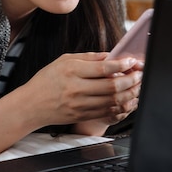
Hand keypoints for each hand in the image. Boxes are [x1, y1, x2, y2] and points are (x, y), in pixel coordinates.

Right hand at [16, 52, 142, 129]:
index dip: (122, 64)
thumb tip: (110, 56)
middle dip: (131, 80)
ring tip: (137, 86)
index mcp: (72, 70)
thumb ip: (88, 57)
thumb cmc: (46, 80)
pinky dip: (121, 106)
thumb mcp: (63, 60)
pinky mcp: (82, 116)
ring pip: (113, 101)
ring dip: (130, 94)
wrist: (32, 105)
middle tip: (139, 74)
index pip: (104, 68)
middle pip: (112, 86)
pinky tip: (127, 100)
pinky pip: (107, 112)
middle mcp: (76, 88)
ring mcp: (80, 105)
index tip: (132, 60)